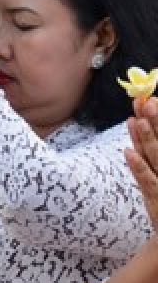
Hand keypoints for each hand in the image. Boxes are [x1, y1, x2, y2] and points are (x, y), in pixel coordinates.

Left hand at [127, 97, 157, 226]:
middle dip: (156, 122)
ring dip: (148, 139)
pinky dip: (138, 167)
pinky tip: (127, 152)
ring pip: (157, 159)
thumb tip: (136, 124)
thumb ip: (150, 154)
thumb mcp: (156, 178)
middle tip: (146, 101)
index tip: (149, 99)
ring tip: (136, 120)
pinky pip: (148, 182)